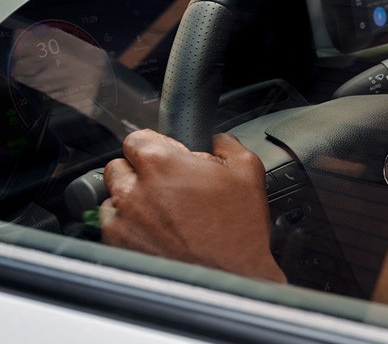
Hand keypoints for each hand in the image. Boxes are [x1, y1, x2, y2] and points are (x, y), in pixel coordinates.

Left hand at [101, 129, 285, 282]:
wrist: (230, 278)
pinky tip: (152, 228)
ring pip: (113, 195)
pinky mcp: (118, 244)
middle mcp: (135, 189)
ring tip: (160, 209)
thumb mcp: (248, 170)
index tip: (167, 154)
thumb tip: (215, 141)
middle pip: (119, 165)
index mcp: (162, 164)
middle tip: (166, 182)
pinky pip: (111, 223)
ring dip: (131, 197)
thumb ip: (226, 144)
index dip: (155, 144)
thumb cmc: (238, 228)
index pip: (137, 138)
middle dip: (140, 169)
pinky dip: (127, 223)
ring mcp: (123, 219)